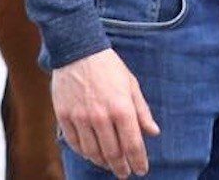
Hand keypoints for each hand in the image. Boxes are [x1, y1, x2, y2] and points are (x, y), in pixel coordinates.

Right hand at [51, 47, 159, 176]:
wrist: (78, 52)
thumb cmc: (109, 67)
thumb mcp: (131, 85)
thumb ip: (142, 111)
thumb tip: (153, 132)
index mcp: (121, 107)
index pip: (132, 144)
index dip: (138, 161)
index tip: (141, 170)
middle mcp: (101, 117)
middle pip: (112, 153)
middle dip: (121, 167)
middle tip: (125, 173)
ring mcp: (80, 118)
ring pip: (93, 152)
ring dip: (103, 163)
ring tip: (110, 166)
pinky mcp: (64, 117)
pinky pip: (75, 144)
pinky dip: (85, 153)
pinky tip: (92, 155)